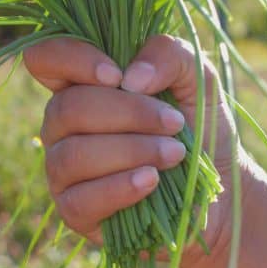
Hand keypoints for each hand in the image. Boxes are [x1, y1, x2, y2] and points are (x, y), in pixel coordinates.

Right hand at [23, 35, 237, 264]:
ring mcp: (63, 170)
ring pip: (73, 155)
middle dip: (128, 113)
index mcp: (82, 83)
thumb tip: (131, 77)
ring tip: (175, 154)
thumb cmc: (200, 128)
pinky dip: (120, 188)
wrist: (221, 191)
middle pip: (67, 108)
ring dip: (131, 151)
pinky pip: (80, 200)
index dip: (71, 60)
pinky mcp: (75, 212)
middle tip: (175, 123)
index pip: (45, 59)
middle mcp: (62, 125)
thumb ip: (169, 55)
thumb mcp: (198, 78)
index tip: (118, 75)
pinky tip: (152, 181)